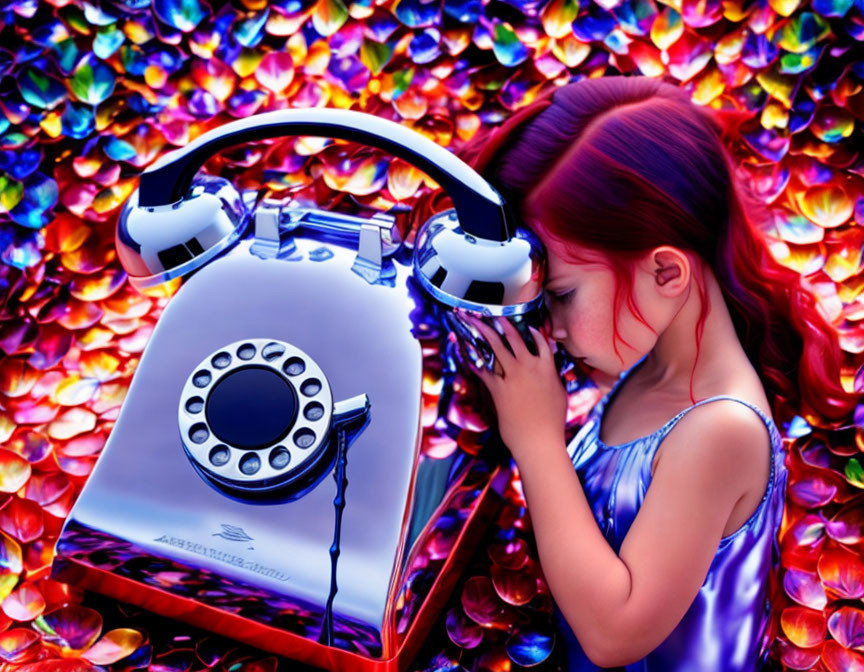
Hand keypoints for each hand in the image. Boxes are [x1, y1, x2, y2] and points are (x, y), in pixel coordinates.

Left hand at [458, 312, 567, 464]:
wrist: (539, 440)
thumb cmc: (551, 423)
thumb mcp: (559, 395)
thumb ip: (552, 379)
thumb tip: (549, 374)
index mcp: (547, 368)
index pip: (541, 342)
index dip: (534, 332)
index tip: (528, 326)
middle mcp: (529, 367)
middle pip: (514, 337)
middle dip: (501, 323)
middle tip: (492, 314)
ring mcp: (512, 376)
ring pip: (496, 346)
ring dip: (483, 331)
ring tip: (474, 320)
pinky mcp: (498, 388)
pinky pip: (483, 369)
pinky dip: (472, 359)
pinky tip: (464, 349)